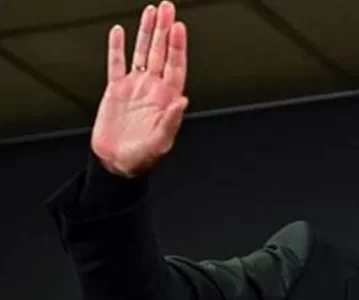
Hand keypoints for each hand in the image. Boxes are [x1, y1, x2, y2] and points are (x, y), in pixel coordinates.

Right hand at [91, 1, 188, 177]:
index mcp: (166, 99)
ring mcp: (135, 88)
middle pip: (161, 53)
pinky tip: (118, 32)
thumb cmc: (142, 159)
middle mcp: (152, 89)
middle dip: (164, 30)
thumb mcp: (161, 143)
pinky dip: (116, 48)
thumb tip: (182, 102)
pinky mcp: (115, 91)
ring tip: (150, 12)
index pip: (175, 67)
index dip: (177, 47)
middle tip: (167, 8)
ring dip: (146, 32)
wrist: (117, 165)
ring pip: (142, 53)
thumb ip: (171, 121)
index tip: (179, 27)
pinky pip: (116, 64)